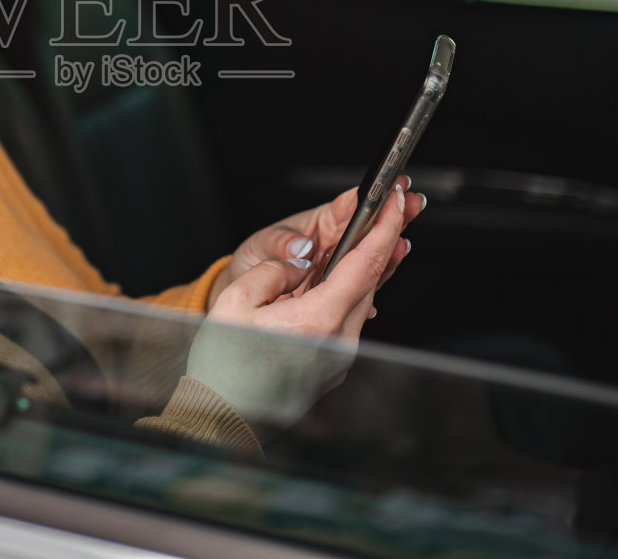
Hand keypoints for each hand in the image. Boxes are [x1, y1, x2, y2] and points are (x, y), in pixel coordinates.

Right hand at [186, 184, 411, 434]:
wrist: (221, 412)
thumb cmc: (223, 365)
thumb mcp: (236, 302)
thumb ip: (275, 270)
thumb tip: (300, 262)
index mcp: (317, 322)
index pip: (365, 266)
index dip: (385, 229)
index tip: (395, 204)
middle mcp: (337, 342)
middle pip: (371, 281)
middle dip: (383, 241)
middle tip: (388, 209)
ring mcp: (338, 357)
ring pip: (364, 300)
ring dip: (369, 266)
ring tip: (372, 235)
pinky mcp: (333, 365)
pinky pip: (350, 318)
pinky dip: (352, 291)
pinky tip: (346, 275)